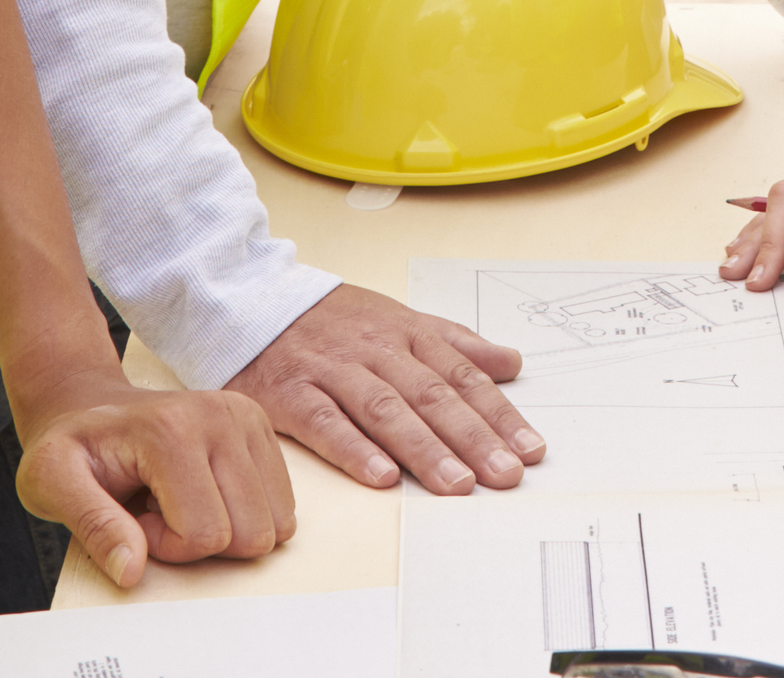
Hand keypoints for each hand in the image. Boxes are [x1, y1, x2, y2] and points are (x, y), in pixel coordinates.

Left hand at [8, 366, 294, 588]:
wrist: (86, 405)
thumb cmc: (70, 446)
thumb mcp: (52, 483)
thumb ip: (92, 525)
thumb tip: (132, 570)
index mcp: (172, 430)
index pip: (205, 534)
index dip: (166, 547)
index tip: (134, 518)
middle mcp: (221, 416)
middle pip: (250, 533)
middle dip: (201, 542)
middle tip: (158, 511)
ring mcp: (247, 419)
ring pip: (274, 525)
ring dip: (224, 529)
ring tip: (177, 501)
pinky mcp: (260, 427)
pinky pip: (282, 507)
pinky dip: (242, 514)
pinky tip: (200, 492)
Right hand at [225, 283, 543, 495]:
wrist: (253, 299)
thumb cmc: (333, 318)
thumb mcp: (400, 318)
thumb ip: (456, 342)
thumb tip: (512, 362)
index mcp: (406, 334)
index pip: (462, 375)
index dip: (498, 413)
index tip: (531, 448)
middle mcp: (375, 350)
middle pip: (431, 395)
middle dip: (473, 437)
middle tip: (506, 474)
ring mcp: (333, 371)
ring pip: (385, 409)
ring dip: (424, 448)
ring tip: (457, 484)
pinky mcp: (291, 393)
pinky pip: (326, 422)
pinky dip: (354, 449)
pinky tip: (382, 476)